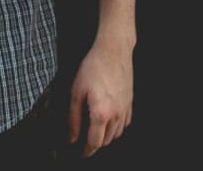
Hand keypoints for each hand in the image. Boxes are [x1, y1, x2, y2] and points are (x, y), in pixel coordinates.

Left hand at [68, 40, 133, 157]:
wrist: (113, 50)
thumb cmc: (93, 67)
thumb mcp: (76, 91)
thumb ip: (73, 117)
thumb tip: (72, 136)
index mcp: (100, 113)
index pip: (94, 142)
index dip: (87, 151)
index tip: (81, 153)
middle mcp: (115, 114)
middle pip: (107, 140)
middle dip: (96, 144)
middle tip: (85, 140)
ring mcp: (125, 109)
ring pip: (117, 133)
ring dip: (107, 136)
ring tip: (96, 130)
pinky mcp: (130, 102)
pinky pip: (125, 122)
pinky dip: (117, 126)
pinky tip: (110, 120)